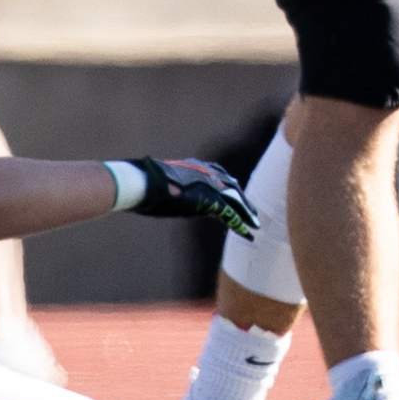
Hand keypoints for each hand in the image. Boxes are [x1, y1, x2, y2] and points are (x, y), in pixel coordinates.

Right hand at [125, 157, 258, 237]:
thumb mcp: (163, 182)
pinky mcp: (207, 199)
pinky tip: (246, 232)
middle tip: (252, 213)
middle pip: (232, 187)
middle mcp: (206, 173)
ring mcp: (208, 184)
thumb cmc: (145, 182)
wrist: (143, 181)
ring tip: (255, 226)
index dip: (230, 188)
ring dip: (246, 214)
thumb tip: (170, 195)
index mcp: (195, 167)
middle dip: (243, 202)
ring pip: (235, 200)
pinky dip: (239, 223)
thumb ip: (175, 188)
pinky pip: (229, 213)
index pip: (219, 176)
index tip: (237, 197)